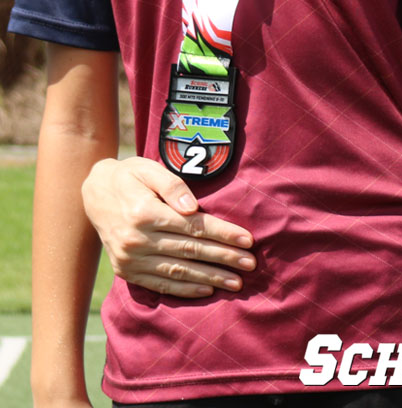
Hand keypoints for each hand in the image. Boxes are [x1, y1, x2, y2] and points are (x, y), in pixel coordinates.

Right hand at [82, 156, 255, 296]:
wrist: (93, 193)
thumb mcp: (149, 168)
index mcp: (145, 213)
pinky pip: (160, 284)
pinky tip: (206, 290)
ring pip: (178, 272)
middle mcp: (136, 240)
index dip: (223, 234)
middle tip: (250, 264)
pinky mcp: (126, 271)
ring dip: (210, 278)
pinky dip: (185, 289)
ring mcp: (130, 259)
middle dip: (224, 258)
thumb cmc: (129, 176)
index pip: (194, 227)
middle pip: (190, 251)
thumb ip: (172, 185)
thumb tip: (193, 207)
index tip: (248, 240)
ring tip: (236, 282)